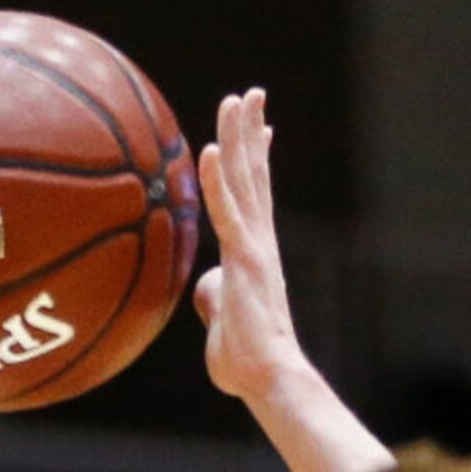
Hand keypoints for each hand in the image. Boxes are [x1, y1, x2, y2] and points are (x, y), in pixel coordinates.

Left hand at [196, 88, 307, 402]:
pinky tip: (207, 149)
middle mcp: (259, 241)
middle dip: (251, 131)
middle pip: (254, 174)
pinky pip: (225, 211)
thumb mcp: (221, 320)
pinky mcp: (244, 259)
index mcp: (254, 252)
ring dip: (238, 137)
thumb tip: (204, 283)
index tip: (261, 129)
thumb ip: (213, 295)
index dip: (257, 160)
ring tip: (237, 98)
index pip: (256, 196)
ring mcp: (253, 247)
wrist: (265, 378)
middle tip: (250, 94)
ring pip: (244, 180)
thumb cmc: (244, 359)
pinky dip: (215, 179)